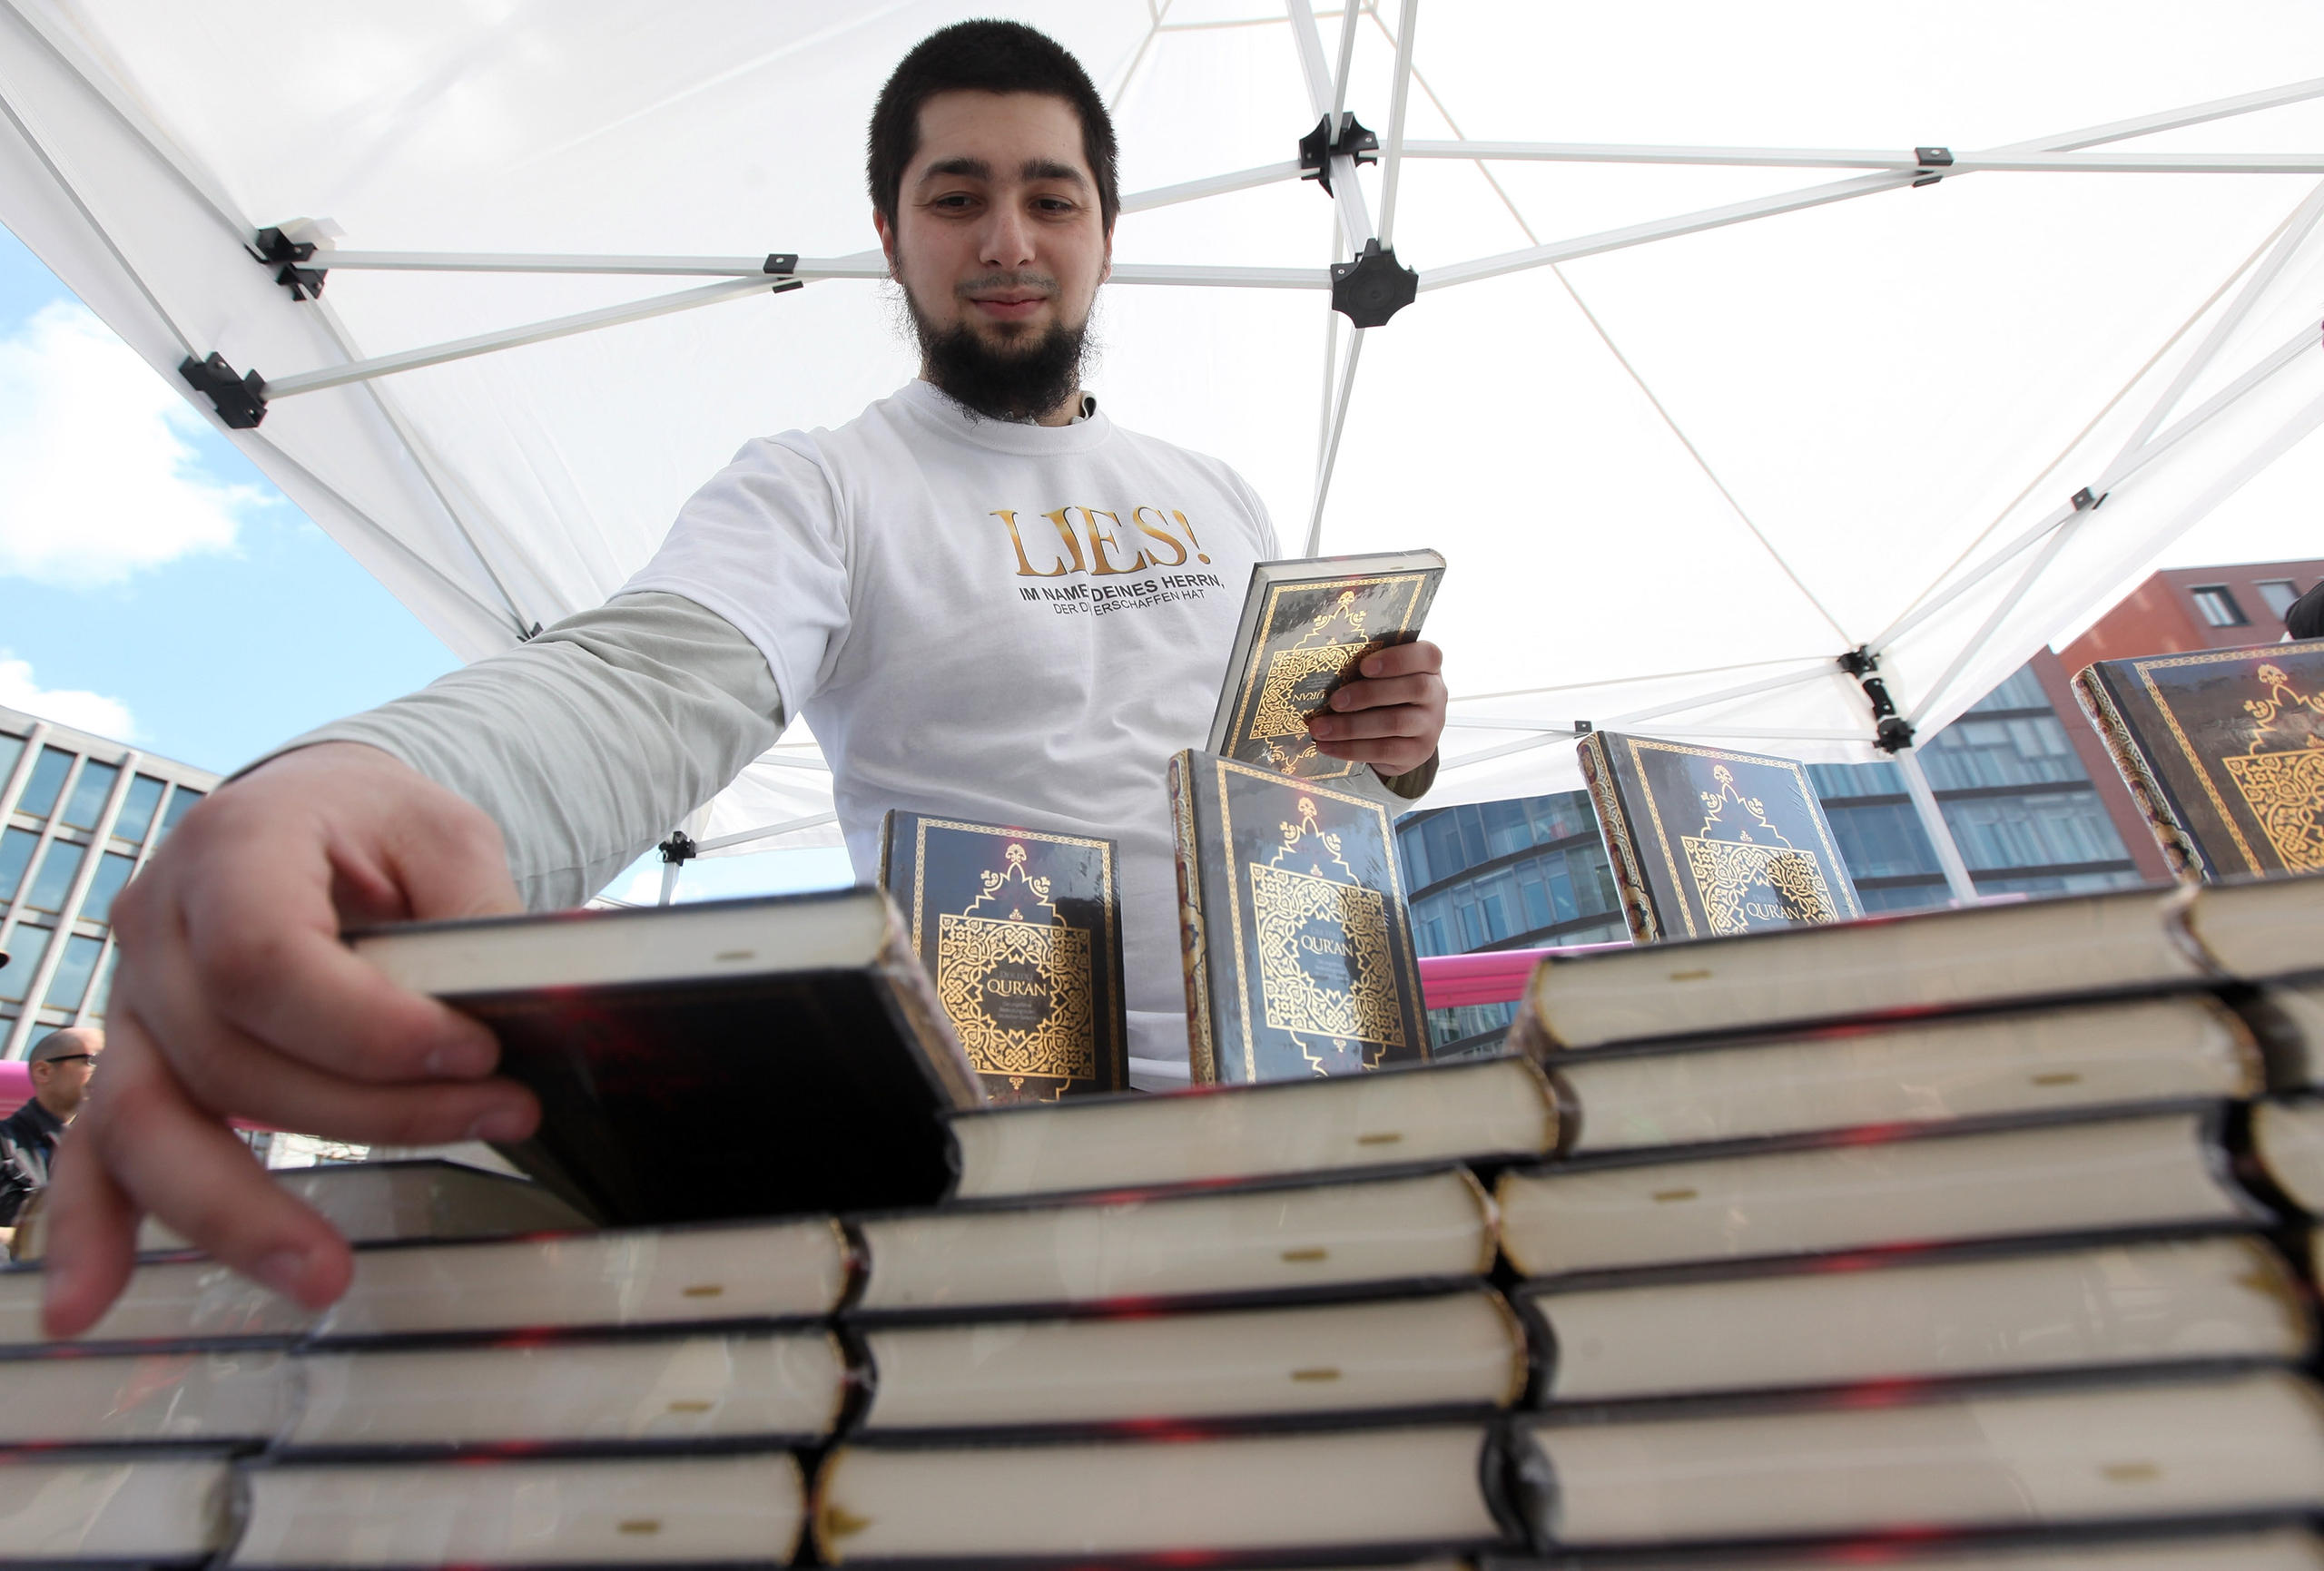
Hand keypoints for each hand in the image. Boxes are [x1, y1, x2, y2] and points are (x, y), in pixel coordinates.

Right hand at [42, 743, 540, 1336]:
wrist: (316, 812)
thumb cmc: (381, 828)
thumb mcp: (448, 840)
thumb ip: (478, 927)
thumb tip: (544, 1011)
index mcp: (236, 845)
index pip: (266, 959)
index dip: (369, 1027)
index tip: (475, 1055)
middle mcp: (158, 923)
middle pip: (229, 1054)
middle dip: (369, 1113)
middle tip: (493, 1121)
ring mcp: (133, 997)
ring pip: (151, 1120)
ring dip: (234, 1210)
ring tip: (322, 1275)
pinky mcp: (133, 1058)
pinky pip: (95, 1149)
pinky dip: (91, 1229)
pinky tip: (90, 1301)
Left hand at [1306, 639, 1446, 776]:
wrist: (1401, 739)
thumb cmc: (1386, 697)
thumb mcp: (1383, 679)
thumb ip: (1366, 671)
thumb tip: (1324, 674)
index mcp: (1429, 667)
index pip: (1427, 655)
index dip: (1397, 659)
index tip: (1364, 666)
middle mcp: (1436, 694)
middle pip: (1412, 689)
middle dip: (1368, 694)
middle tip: (1334, 701)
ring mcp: (1430, 725)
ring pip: (1395, 723)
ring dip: (1352, 726)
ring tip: (1320, 728)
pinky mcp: (1418, 752)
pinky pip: (1385, 750)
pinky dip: (1352, 748)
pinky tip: (1327, 746)